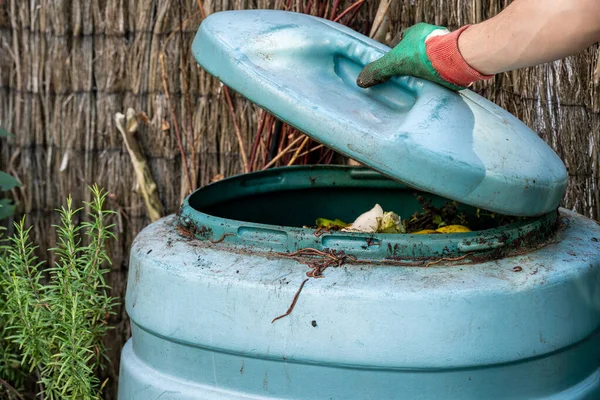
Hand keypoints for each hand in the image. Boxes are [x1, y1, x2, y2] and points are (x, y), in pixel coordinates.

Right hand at [356, 23, 490, 90]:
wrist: (456, 59)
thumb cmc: (424, 54)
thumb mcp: (394, 63)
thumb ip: (378, 71)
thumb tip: (360, 80)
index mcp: (417, 32)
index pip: (403, 38)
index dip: (396, 50)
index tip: (393, 63)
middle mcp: (432, 36)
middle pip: (417, 49)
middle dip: (412, 61)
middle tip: (405, 76)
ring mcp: (445, 47)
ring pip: (432, 58)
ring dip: (426, 69)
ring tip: (418, 84)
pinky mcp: (455, 60)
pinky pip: (443, 67)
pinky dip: (438, 76)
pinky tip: (433, 86)